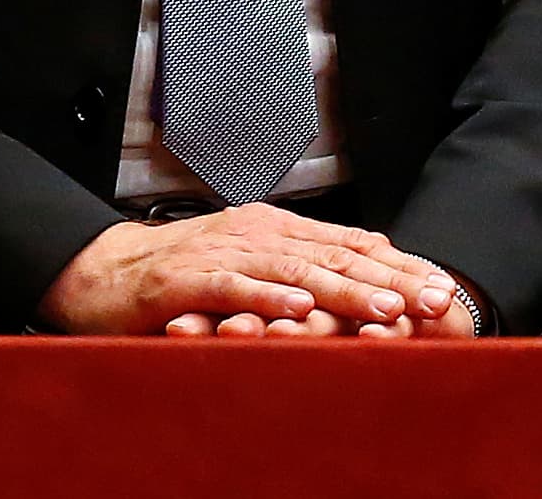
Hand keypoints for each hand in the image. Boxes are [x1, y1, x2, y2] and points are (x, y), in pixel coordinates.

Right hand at [35, 204, 459, 335]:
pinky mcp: (185, 280)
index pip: (352, 244)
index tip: (441, 288)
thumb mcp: (248, 267)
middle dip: (390, 278)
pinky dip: (266, 299)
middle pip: (336, 255)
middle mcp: (258, 234)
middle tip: (433, 299)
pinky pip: (232, 288)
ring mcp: (223, 254)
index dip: (400, 266)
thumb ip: (298, 271)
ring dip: (344, 290)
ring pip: (294, 271)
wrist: (100, 273)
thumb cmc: (179, 277)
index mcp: (277, 230)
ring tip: (385, 307)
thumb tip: (361, 276)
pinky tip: (298, 310)